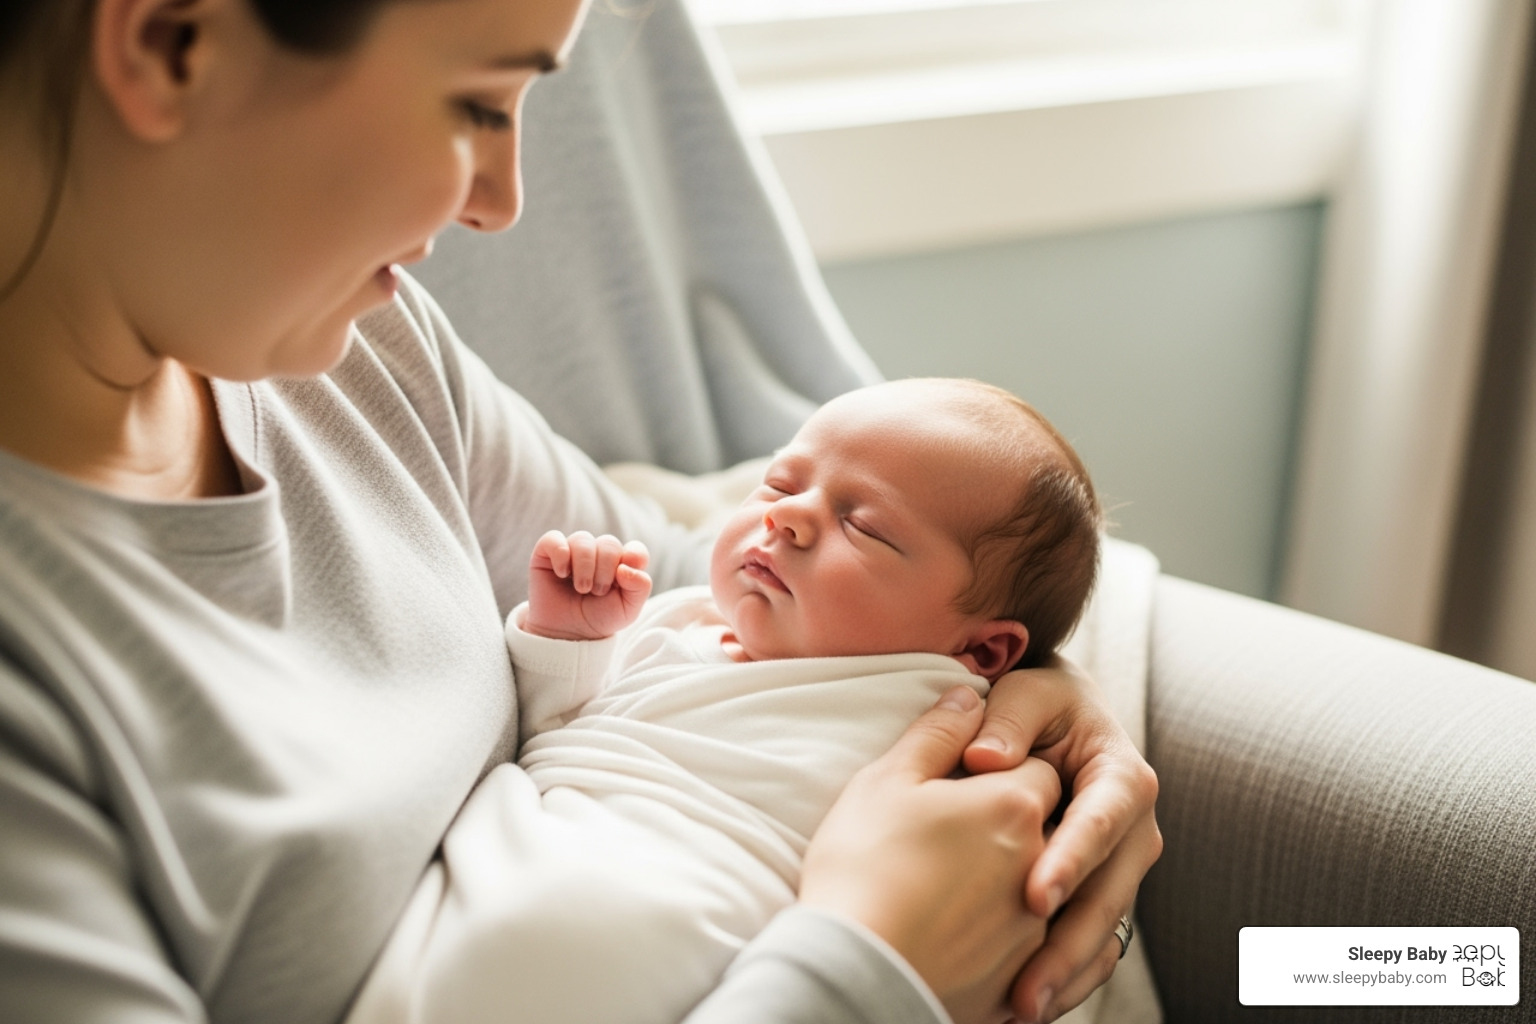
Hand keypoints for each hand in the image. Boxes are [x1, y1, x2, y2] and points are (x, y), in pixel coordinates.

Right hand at [524, 530, 651, 640]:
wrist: (566, 633)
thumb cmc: (598, 618)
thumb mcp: (627, 610)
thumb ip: (640, 587)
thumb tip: (625, 567)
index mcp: (621, 564)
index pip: (634, 549)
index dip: (634, 556)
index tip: (623, 576)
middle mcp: (598, 553)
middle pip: (609, 543)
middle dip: (605, 570)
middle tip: (597, 592)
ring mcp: (573, 551)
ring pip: (583, 539)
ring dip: (585, 566)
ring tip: (582, 588)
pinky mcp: (547, 553)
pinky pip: (554, 539)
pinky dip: (560, 554)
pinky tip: (562, 573)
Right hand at [800, 686, 1057, 1023]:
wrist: (855, 967)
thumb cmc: (865, 863)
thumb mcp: (887, 779)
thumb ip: (936, 733)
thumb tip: (967, 697)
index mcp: (1015, 804)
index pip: (1038, 769)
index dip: (1008, 770)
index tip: (977, 780)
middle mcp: (1042, 863)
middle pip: (1053, 829)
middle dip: (1029, 825)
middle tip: (979, 831)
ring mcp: (1037, 927)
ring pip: (1060, 894)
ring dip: (1040, 884)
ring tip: (994, 889)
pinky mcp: (1022, 975)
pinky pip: (1060, 958)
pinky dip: (1054, 950)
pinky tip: (1031, 947)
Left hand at [963, 656, 1161, 1022]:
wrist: (1054, 719)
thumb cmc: (1037, 702)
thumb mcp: (1027, 691)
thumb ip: (1009, 718)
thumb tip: (985, 758)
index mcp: (1122, 777)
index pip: (1102, 822)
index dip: (1072, 859)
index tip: (1035, 897)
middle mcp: (1132, 831)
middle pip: (1108, 894)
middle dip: (1068, 944)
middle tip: (1024, 985)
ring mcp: (1117, 869)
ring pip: (1101, 930)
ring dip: (1064, 972)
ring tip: (1021, 1007)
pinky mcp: (1098, 895)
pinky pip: (1091, 945)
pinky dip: (1065, 978)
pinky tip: (1024, 1004)